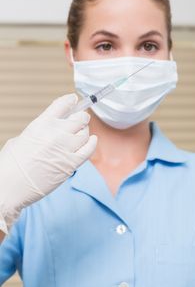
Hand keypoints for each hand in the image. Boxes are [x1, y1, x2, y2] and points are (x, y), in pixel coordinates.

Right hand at [0, 94, 96, 234]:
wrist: (10, 187)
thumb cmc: (10, 165)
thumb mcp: (21, 138)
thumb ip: (39, 131)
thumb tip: (51, 129)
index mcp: (41, 124)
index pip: (62, 105)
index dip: (70, 100)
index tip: (74, 100)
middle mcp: (56, 133)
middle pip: (79, 118)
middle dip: (81, 117)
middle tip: (82, 118)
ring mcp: (65, 149)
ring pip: (85, 133)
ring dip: (85, 131)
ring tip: (82, 132)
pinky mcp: (71, 164)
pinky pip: (88, 150)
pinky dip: (92, 143)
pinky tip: (92, 140)